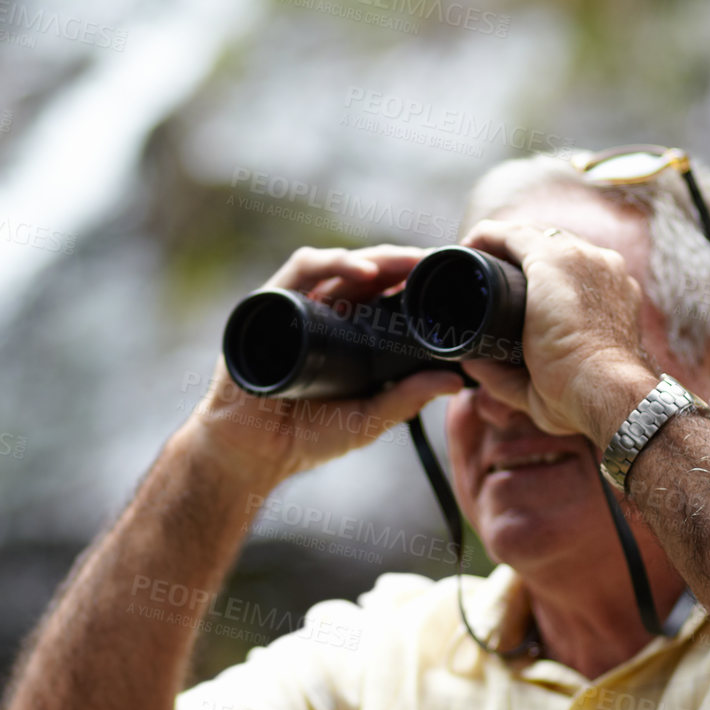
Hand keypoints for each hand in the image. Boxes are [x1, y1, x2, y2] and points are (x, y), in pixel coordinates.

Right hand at [187, 245, 463, 485]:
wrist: (251, 452)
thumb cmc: (305, 435)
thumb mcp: (367, 418)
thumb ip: (405, 399)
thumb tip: (457, 381)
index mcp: (348, 334)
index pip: (383, 295)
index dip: (414, 283)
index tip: (449, 280)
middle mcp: (322, 313)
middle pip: (366, 272)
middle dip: (402, 262)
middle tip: (436, 262)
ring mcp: (295, 306)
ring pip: (338, 264)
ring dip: (376, 256)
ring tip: (409, 263)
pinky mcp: (269, 304)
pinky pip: (302, 270)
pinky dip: (333, 263)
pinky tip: (364, 272)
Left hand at [457, 220, 657, 445]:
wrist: (605, 390)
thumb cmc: (584, 397)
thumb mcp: (546, 386)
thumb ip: (508, 375)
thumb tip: (471, 362)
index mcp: (612, 295)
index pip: (573, 270)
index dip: (538, 275)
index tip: (511, 291)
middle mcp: (602, 268)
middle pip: (552, 246)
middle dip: (517, 256)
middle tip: (484, 275)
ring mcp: (581, 258)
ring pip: (532, 235)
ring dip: (501, 243)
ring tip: (472, 258)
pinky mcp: (554, 259)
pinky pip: (512, 235)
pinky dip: (487, 237)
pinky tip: (468, 245)